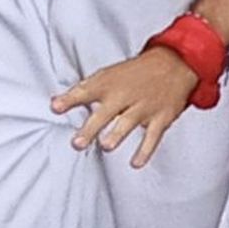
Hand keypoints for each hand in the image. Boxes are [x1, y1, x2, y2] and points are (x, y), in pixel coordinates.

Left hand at [50, 45, 198, 168]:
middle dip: (91, 128)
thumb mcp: (107, 75)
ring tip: (106, 146)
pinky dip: (145, 151)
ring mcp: (143, 108)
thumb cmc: (134, 74)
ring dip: (116, 135)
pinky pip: (152, 137)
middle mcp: (124, 96)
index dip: (69, 99)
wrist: (173, 65)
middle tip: (78, 142)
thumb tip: (56, 104)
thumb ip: (83, 91)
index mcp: (108, 84)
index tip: (55, 107)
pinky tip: (135, 163)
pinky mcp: (160, 118)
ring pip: (128, 123)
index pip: (85, 91)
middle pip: (105, 113)